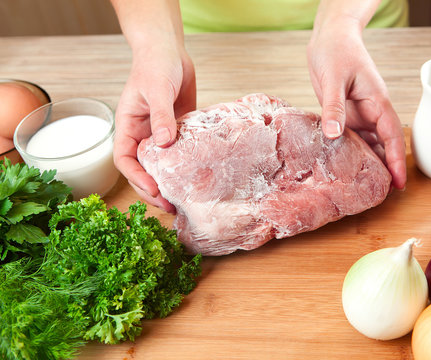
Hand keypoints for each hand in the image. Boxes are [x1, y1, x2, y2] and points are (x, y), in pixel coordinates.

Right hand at [113, 44, 195, 212]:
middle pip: (143, 169)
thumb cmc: (155, 65)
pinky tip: (198, 178)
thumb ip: (161, 116)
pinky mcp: (179, 131)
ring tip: (184, 200)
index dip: (136, 178)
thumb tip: (165, 144)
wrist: (169, 50)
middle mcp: (143, 135)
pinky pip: (181, 153)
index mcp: (128, 127)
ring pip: (162, 165)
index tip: (153, 190)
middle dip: (153, 189)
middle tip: (170, 205)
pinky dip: (186, 167)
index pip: (125, 160)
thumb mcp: (156, 89)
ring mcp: (161, 135)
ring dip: (170, 183)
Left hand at [307, 18, 406, 189]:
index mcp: (377, 102)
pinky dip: (351, 152)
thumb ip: (335, 107)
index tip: (399, 184)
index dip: (395, 161)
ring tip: (364, 187)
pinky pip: (352, 137)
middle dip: (385, 168)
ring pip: (368, 143)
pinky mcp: (345, 114)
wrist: (329, 37)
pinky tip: (345, 166)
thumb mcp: (334, 79)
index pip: (391, 136)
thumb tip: (335, 134)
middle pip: (383, 145)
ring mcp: (359, 113)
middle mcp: (371, 111)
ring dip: (369, 163)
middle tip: (380, 194)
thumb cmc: (337, 50)